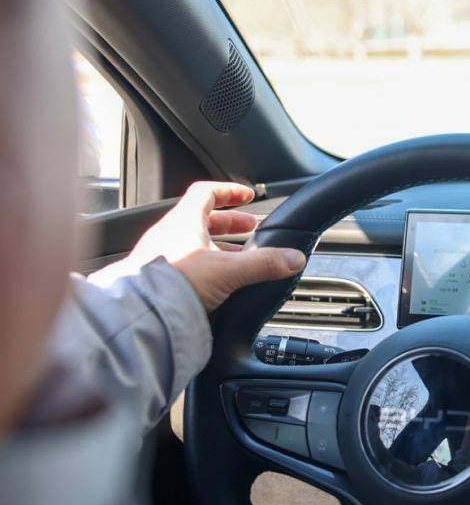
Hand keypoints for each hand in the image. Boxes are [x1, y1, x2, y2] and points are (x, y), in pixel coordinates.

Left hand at [123, 182, 305, 310]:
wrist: (141, 313)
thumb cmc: (174, 283)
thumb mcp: (228, 270)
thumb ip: (264, 264)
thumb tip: (293, 258)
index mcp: (184, 221)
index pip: (207, 192)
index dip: (230, 191)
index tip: (248, 196)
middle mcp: (170, 234)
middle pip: (204, 219)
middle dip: (232, 224)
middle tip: (252, 230)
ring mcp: (162, 255)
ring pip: (195, 242)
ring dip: (220, 246)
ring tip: (241, 258)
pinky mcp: (159, 277)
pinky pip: (187, 263)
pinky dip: (207, 265)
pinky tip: (219, 281)